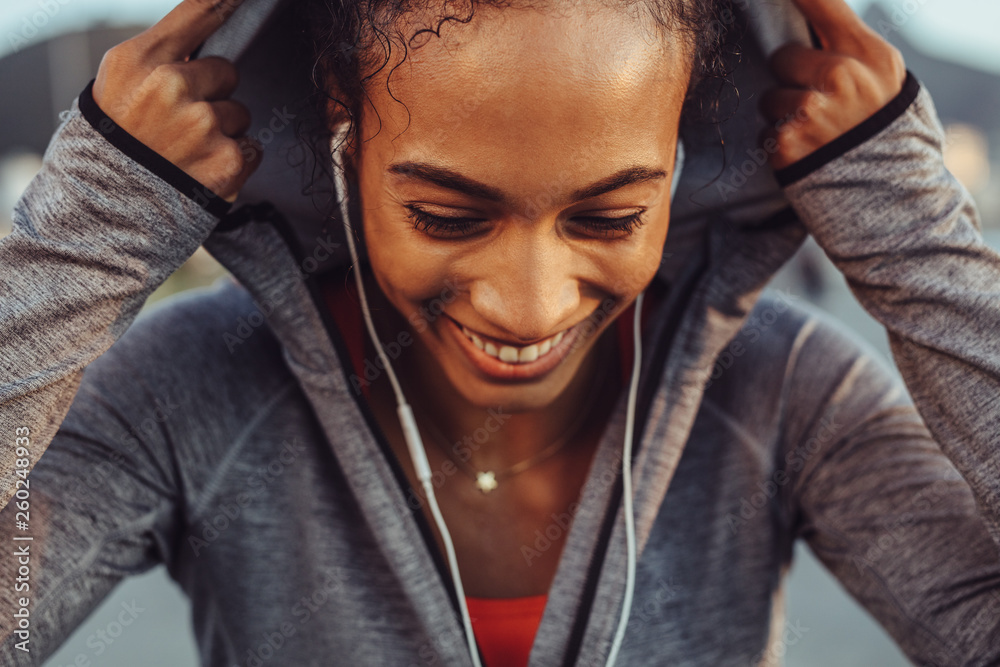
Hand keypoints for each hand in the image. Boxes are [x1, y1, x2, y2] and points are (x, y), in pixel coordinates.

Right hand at [92, 0, 261, 202]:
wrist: (107, 210)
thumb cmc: (114, 143)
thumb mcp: (118, 86)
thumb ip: (160, 57)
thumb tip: (205, 39)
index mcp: (141, 61)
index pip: (198, 14)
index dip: (226, 1)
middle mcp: (172, 87)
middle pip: (228, 71)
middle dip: (213, 94)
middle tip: (182, 122)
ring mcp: (203, 125)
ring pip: (240, 112)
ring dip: (223, 131)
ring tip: (188, 151)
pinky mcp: (229, 160)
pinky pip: (251, 146)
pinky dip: (234, 160)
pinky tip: (203, 169)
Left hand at [759, 0, 907, 169]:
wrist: (892, 198)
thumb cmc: (886, 133)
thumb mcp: (887, 81)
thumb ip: (852, 49)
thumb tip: (811, 14)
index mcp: (870, 55)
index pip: (822, 5)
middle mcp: (840, 78)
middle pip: (782, 57)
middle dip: (791, 78)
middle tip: (817, 102)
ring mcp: (810, 112)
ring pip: (769, 98)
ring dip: (782, 116)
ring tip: (815, 133)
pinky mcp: (786, 145)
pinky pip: (765, 132)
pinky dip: (779, 145)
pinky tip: (807, 154)